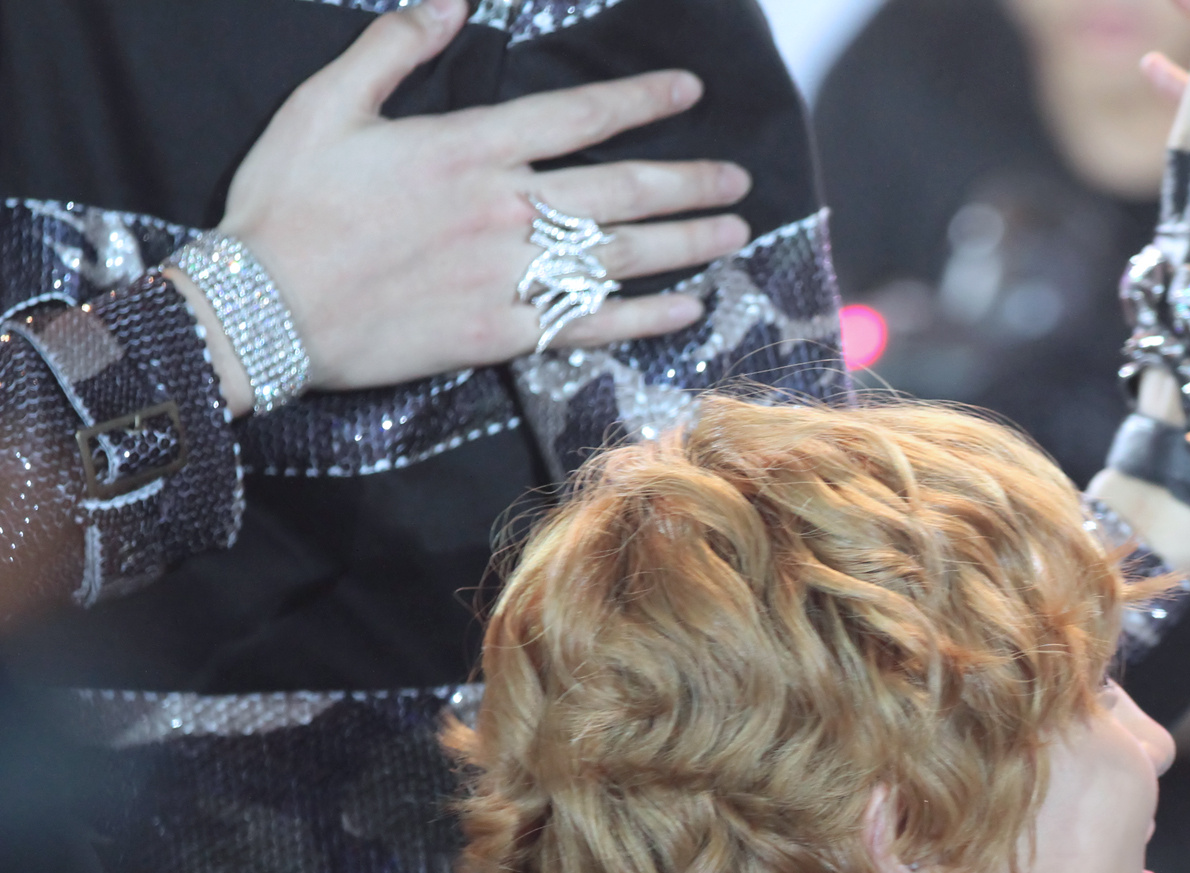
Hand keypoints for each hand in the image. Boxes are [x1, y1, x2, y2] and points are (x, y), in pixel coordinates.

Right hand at [175, 0, 751, 412]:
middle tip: (738, 180)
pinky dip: (647, 318)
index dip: (641, 98)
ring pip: (622, 257)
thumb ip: (394, 48)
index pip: (579, 115)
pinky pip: (593, 324)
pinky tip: (690, 309)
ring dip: (687, 243)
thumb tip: (449, 0)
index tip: (689, 90)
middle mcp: (507, 210)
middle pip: (622, 190)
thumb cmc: (286, 203)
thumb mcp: (327, 103)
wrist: (263, 307)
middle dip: (689, 181)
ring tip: (736, 232)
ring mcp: (511, 276)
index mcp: (470, 148)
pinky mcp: (503, 334)